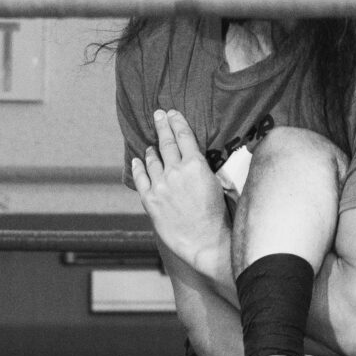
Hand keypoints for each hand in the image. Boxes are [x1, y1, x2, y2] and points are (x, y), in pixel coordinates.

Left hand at [129, 109, 230, 280]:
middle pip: (166, 143)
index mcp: (196, 165)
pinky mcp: (150, 200)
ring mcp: (161, 185)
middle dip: (162, 126)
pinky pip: (140, 178)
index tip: (171, 113)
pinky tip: (137, 161)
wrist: (205, 241)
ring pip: (152, 160)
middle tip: (157, 114)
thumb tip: (196, 160)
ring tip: (150, 144)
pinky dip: (138, 167)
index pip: (184, 136)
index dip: (177, 122)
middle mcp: (176, 171)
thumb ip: (204, 169)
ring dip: (151, 149)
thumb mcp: (218, 185)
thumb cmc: (218, 217)